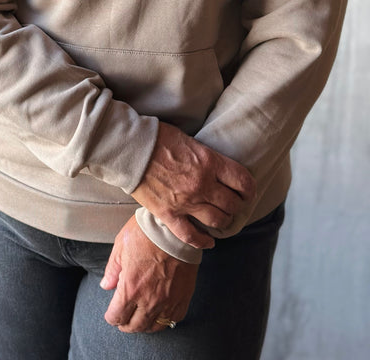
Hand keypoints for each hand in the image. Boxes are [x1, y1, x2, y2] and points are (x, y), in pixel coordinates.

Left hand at [101, 215, 197, 332]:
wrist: (174, 229)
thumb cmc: (146, 233)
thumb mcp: (121, 246)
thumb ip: (112, 270)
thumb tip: (106, 285)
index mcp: (130, 288)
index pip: (116, 316)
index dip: (111, 317)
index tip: (112, 314)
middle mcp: (149, 300)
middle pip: (135, 326)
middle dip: (126, 325)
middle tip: (124, 320)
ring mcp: (168, 301)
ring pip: (155, 326)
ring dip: (145, 325)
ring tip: (141, 319)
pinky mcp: (183, 298)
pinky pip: (174, 319)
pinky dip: (166, 319)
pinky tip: (161, 313)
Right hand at [132, 122, 255, 248]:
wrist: (130, 148)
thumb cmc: (158, 138)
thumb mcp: (190, 141)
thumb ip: (206, 158)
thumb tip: (216, 168)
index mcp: (209, 162)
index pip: (243, 182)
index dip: (249, 189)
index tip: (246, 191)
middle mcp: (202, 184)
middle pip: (232, 204)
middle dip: (235, 205)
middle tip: (231, 204)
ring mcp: (186, 202)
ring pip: (217, 221)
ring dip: (223, 221)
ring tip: (220, 218)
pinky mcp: (169, 214)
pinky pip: (191, 236)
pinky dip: (203, 241)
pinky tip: (209, 241)